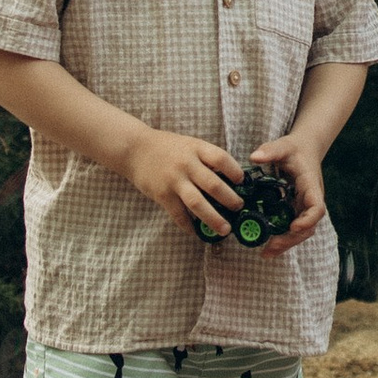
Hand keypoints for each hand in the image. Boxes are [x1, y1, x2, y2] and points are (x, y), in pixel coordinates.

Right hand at [122, 128, 245, 233]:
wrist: (135, 149)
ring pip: (198, 203)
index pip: (221, 159)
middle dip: (230, 199)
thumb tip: (230, 177)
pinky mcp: (162, 195)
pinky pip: (178, 214)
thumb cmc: (167, 147)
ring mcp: (174, 181)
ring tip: (225, 229)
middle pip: (213, 185)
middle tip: (239, 208)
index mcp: (196, 149)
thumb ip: (206, 159)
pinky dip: (189, 226)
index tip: (242, 182)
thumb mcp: (189, 145)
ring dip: (214, 218)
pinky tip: (197, 232)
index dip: (235, 171)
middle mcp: (186, 164)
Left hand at [249, 132, 326, 251]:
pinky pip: (292, 229)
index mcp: (311, 186)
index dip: (307, 220)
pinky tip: (268, 248)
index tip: (293, 226)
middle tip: (271, 247)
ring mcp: (303, 207)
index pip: (317, 207)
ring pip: (301, 232)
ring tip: (267, 253)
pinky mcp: (296, 210)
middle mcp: (310, 200)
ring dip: (286, 243)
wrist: (305, 150)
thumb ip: (270, 150)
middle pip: (308, 226)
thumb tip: (254, 157)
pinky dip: (282, 239)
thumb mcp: (283, 146)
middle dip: (291, 239)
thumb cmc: (295, 149)